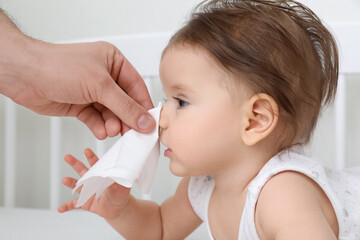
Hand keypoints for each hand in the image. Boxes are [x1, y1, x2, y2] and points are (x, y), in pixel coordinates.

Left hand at [0, 10, 154, 138]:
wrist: (25, 75)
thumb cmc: (58, 67)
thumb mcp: (100, 86)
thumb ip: (125, 106)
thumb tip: (145, 121)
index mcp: (113, 62)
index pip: (136, 86)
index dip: (144, 106)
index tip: (150, 124)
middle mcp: (104, 76)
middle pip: (124, 102)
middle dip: (127, 118)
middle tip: (132, 134)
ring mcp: (92, 91)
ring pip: (111, 113)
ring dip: (112, 124)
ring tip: (111, 131)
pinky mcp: (80, 105)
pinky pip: (96, 119)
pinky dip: (99, 126)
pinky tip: (100, 131)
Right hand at [58, 148, 130, 219]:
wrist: (118, 208)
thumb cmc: (120, 194)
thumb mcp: (122, 186)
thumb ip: (118, 180)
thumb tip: (117, 173)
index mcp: (101, 175)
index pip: (95, 164)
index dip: (91, 157)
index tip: (87, 151)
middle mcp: (92, 181)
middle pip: (81, 170)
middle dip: (74, 163)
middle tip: (67, 157)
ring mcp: (87, 191)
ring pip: (76, 185)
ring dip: (70, 182)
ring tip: (65, 180)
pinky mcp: (85, 202)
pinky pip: (74, 204)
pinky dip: (67, 206)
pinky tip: (61, 208)